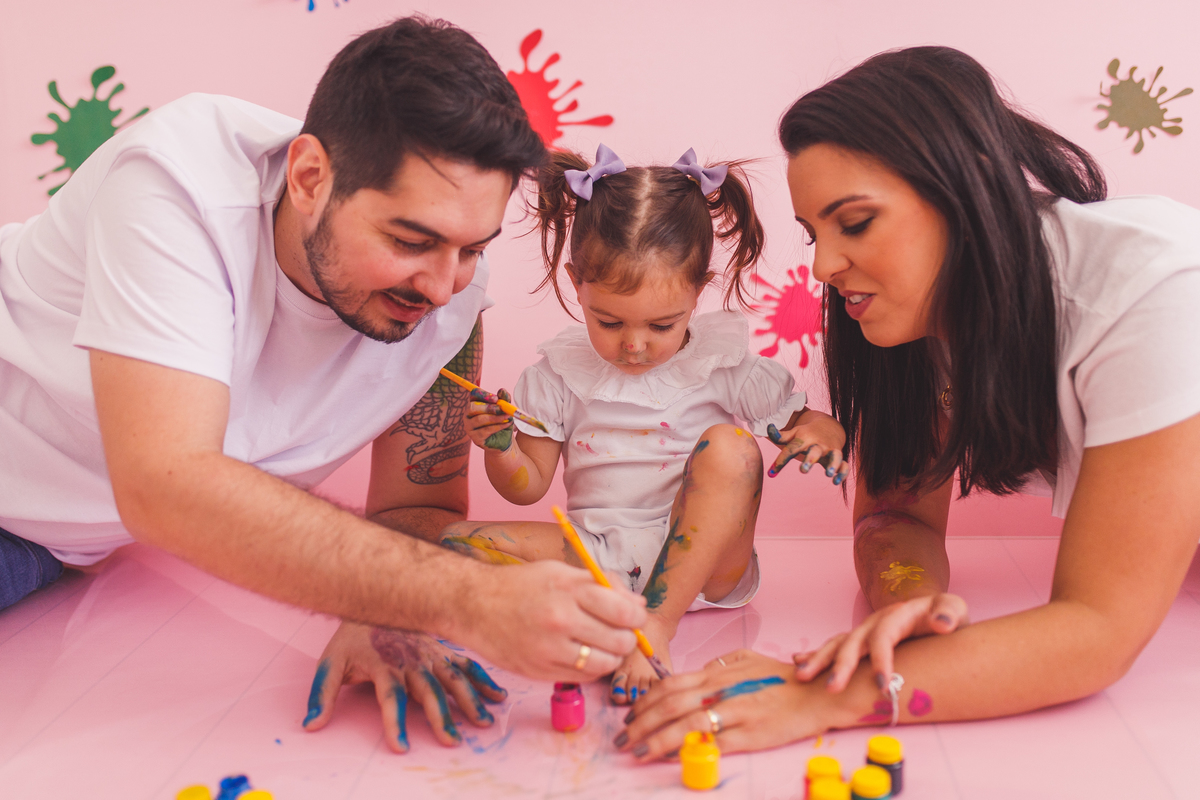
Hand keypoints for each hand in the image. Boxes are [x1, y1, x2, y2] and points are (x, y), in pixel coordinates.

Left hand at [302, 621, 506, 752]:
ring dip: (469, 701)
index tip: (401, 747)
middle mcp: (412, 661)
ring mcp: (430, 655)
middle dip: (441, 717)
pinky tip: (498, 696)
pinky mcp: (442, 651)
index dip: (394, 723)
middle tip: (452, 741)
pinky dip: (484, 679)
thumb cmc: (353, 636)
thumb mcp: (331, 662)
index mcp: (385, 666)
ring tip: (483, 723)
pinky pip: (466, 665)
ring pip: (453, 679)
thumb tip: (310, 725)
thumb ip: (321, 694)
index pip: (390, 699)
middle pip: (429, 692)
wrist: (374, 596)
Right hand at [453, 559, 647, 681]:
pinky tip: (582, 653)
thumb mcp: (560, 571)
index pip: (625, 611)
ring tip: (601, 644)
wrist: (474, 605)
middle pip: (621, 641)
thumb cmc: (520, 585)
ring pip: (606, 664)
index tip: (634, 616)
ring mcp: (550, 649)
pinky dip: (591, 668)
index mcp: (569, 589)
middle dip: (628, 638)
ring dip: (611, 656)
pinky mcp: (540, 671)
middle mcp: (561, 619)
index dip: (638, 617)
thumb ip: (601, 584)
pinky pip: (584, 677)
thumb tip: (637, 604)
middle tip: (620, 632)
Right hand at [465, 387, 514, 452]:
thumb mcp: (505, 410)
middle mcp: (468, 415)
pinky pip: (485, 430)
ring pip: (480, 419)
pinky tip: (506, 424)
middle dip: (488, 407)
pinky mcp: (475, 438)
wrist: (504, 441)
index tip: (496, 398)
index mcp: (474, 404)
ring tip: (507, 417)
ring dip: (495, 418)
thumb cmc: (502, 422)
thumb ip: (504, 400)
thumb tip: (502, 390)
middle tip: (500, 409)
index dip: (483, 395)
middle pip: (472, 407)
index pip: (473, 395)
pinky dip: (498, 426)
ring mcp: (470, 427)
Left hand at [616, 650, 826, 759]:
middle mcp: (722, 690)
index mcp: (718, 674)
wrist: (817, 693)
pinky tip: (672, 757)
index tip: (629, 715)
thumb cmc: (782, 678)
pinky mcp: (750, 734)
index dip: (645, 701)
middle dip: (641, 722)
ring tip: (637, 751)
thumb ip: (720, 665)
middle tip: (622, 738)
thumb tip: (697, 674)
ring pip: (686, 724)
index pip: (671, 685)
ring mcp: (735, 711)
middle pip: (670, 705)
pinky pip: (712, 743)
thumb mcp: (748, 660)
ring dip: (656, 739)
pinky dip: (689, 750)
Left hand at [766, 415, 849, 482]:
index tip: (771, 473)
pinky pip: (844, 466)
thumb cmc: (806, 434)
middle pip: (815, 451)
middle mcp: (818, 444)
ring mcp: (830, 450)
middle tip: (803, 470)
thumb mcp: (794, 434)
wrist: (829, 426)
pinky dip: (842, 473)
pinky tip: (835, 482)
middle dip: (810, 460)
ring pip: (835, 456)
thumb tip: (768, 428)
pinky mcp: (839, 457)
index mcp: (805, 439)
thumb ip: (781, 436)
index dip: (781, 460)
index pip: (791, 449)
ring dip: (832, 465)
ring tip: (828, 474)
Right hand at [794, 593, 968, 692]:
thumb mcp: (953, 608)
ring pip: (837, 644)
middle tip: (833, 689)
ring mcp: (863, 632)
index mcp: (896, 616)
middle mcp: (874, 623)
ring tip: (803, 676)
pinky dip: (815, 654)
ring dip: (819, 660)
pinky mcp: (858, 641)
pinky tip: (799, 663)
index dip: (882, 661)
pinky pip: (833, 646)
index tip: (884, 687)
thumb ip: (948, 612)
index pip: (884, 638)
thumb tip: (941, 623)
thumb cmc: (942, 614)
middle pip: (853, 643)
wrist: (930, 609)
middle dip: (841, 666)